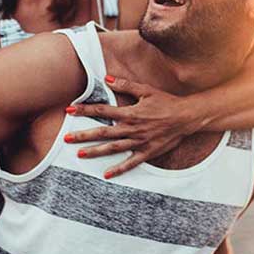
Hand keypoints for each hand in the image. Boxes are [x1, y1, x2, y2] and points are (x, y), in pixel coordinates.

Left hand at [64, 76, 198, 178]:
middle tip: (66, 138)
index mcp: (130, 113)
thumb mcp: (146, 90)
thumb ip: (125, 85)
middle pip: (103, 132)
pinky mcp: (147, 152)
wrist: (187, 117)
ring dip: (96, 152)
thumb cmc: (166, 102)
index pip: (103, 110)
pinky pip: (131, 163)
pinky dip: (119, 169)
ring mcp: (139, 142)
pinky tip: (106, 174)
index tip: (69, 110)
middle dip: (83, 135)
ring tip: (80, 154)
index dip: (85, 110)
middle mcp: (132, 129)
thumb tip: (107, 79)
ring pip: (113, 148)